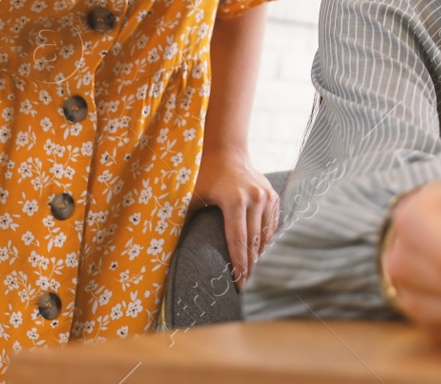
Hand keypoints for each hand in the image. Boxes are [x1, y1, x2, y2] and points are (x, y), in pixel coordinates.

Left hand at [189, 147, 278, 288]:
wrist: (227, 151)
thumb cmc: (205, 175)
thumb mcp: (191, 196)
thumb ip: (184, 220)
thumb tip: (167, 250)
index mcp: (234, 200)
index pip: (238, 240)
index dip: (239, 265)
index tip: (239, 285)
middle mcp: (255, 199)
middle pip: (254, 241)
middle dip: (251, 267)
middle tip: (247, 287)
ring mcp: (267, 197)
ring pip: (266, 235)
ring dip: (261, 256)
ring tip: (254, 275)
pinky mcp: (273, 197)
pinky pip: (272, 225)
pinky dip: (267, 240)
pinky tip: (261, 254)